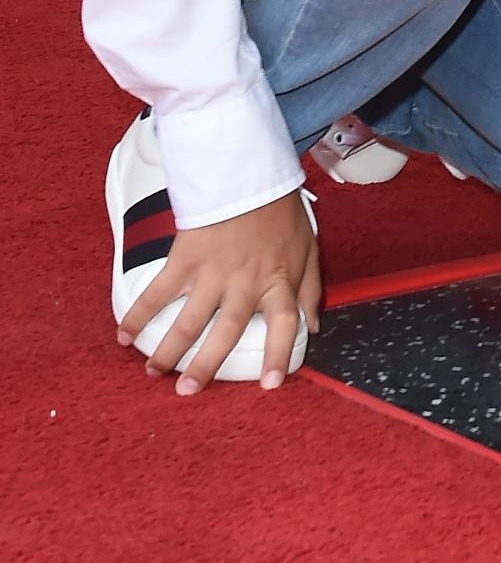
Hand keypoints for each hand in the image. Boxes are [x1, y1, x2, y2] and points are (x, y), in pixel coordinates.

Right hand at [120, 188, 319, 394]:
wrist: (248, 172)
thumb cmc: (280, 210)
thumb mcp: (308, 246)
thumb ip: (311, 288)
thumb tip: (315, 326)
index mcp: (277, 281)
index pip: (284, 325)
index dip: (278, 355)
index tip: (270, 386)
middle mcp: (245, 283)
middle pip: (226, 332)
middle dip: (205, 365)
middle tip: (187, 391)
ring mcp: (212, 272)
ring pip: (189, 320)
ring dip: (168, 349)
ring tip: (153, 372)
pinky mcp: (185, 257)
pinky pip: (158, 291)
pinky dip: (139, 313)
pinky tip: (124, 335)